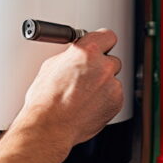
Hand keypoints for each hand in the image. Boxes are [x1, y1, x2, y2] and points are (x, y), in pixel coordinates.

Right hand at [19, 29, 123, 145]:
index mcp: (86, 51)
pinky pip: (114, 96)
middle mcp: (102, 66)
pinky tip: (88, 105)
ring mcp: (111, 85)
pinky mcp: (116, 102)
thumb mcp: (50, 67)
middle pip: (112, 60)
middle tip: (87, 76)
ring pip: (113, 80)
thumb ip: (70, 57)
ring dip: (103, 85)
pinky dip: (105, 100)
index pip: (107, 36)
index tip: (100, 47)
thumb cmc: (46, 100)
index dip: (103, 43)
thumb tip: (74, 57)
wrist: (50, 126)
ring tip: (84, 96)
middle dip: (101, 67)